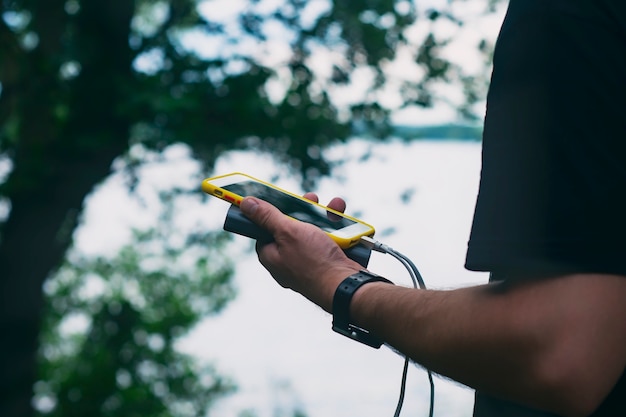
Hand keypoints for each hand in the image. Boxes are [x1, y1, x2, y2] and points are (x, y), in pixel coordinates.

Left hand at [239, 194, 361, 311]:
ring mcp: (310, 263)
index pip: (264, 231)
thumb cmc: (314, 262)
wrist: (347, 286)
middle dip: (304, 211)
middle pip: (291, 228)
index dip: (272, 214)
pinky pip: (330, 242)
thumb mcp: (287, 232)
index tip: (281, 200)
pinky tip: (344, 222)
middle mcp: (288, 261)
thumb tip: (246, 203)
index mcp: (271, 256)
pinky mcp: (328, 263)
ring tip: (334, 207)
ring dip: (325, 217)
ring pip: (314, 232)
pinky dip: (338, 230)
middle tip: (311, 199)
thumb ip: (267, 217)